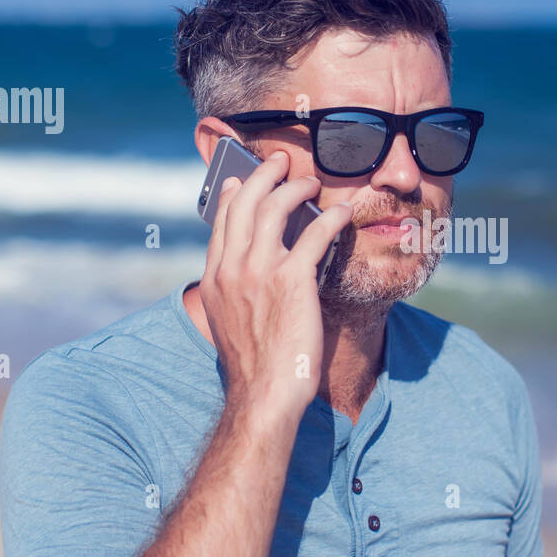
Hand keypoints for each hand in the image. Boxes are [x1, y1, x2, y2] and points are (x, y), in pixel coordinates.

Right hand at [197, 150, 353, 418]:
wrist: (264, 394)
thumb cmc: (255, 365)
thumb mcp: (230, 322)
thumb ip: (235, 292)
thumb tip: (247, 274)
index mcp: (215, 277)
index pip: (221, 221)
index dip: (232, 194)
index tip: (240, 179)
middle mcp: (232, 267)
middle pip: (245, 202)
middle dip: (264, 174)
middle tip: (280, 162)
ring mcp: (260, 271)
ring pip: (276, 207)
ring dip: (296, 187)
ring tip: (311, 182)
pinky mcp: (293, 279)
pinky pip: (314, 233)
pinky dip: (330, 217)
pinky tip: (342, 213)